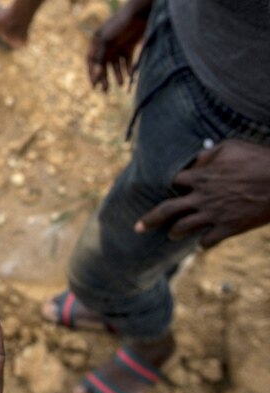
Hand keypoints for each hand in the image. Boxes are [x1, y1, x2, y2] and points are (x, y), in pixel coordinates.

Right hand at [87, 0, 151, 91]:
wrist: (140, 13)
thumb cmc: (120, 25)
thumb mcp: (106, 41)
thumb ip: (100, 57)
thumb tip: (95, 73)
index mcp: (97, 42)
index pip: (91, 61)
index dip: (92, 73)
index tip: (94, 86)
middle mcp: (106, 45)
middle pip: (103, 65)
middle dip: (105, 77)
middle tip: (105, 90)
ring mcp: (118, 45)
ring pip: (116, 65)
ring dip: (117, 75)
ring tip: (121, 84)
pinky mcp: (130, 46)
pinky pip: (127, 61)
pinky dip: (128, 69)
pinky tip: (130, 76)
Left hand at [135, 139, 269, 247]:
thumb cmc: (259, 159)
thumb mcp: (231, 147)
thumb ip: (208, 154)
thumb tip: (194, 158)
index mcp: (200, 177)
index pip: (171, 183)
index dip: (167, 186)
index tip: (165, 190)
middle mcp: (202, 198)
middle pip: (166, 210)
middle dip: (149, 220)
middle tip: (137, 228)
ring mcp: (214, 215)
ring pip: (183, 228)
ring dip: (174, 233)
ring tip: (171, 235)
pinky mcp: (229, 228)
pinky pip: (206, 241)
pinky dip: (202, 243)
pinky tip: (201, 243)